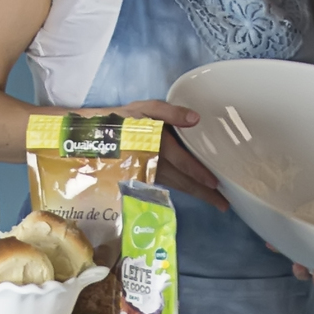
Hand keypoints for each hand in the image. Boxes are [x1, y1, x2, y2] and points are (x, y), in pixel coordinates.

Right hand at [81, 100, 227, 211]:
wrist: (90, 137)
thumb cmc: (121, 119)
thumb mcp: (145, 108)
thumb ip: (171, 113)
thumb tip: (195, 119)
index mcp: (158, 146)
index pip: (184, 164)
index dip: (200, 175)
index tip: (216, 185)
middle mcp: (155, 165)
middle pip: (183, 183)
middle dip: (204, 194)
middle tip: (223, 205)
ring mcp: (148, 174)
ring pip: (176, 186)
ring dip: (194, 193)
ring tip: (212, 200)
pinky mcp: (142, 179)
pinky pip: (165, 186)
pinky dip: (179, 189)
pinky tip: (190, 190)